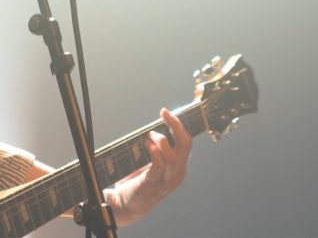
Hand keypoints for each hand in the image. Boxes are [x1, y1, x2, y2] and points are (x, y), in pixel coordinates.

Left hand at [107, 109, 191, 224]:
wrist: (130, 205)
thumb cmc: (142, 181)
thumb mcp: (157, 164)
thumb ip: (161, 150)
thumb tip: (157, 126)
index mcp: (180, 166)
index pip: (187, 141)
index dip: (179, 125)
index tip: (166, 112)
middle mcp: (178, 173)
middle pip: (185, 145)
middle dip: (175, 126)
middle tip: (165, 114)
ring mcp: (167, 181)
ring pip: (173, 156)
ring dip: (161, 141)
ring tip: (150, 135)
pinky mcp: (154, 184)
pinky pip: (159, 166)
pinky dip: (155, 152)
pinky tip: (148, 144)